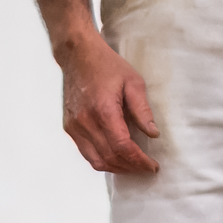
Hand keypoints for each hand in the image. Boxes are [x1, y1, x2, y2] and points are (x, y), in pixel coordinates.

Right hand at [57, 34, 160, 174]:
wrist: (77, 55)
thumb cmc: (107, 66)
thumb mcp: (133, 82)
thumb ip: (142, 110)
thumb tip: (153, 134)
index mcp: (103, 110)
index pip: (122, 147)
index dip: (139, 161)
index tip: (153, 166)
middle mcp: (85, 122)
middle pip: (110, 157)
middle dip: (131, 167)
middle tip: (147, 167)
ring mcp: (74, 127)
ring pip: (96, 160)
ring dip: (117, 168)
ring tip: (134, 166)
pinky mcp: (69, 127)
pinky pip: (86, 153)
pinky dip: (103, 160)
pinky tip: (117, 157)